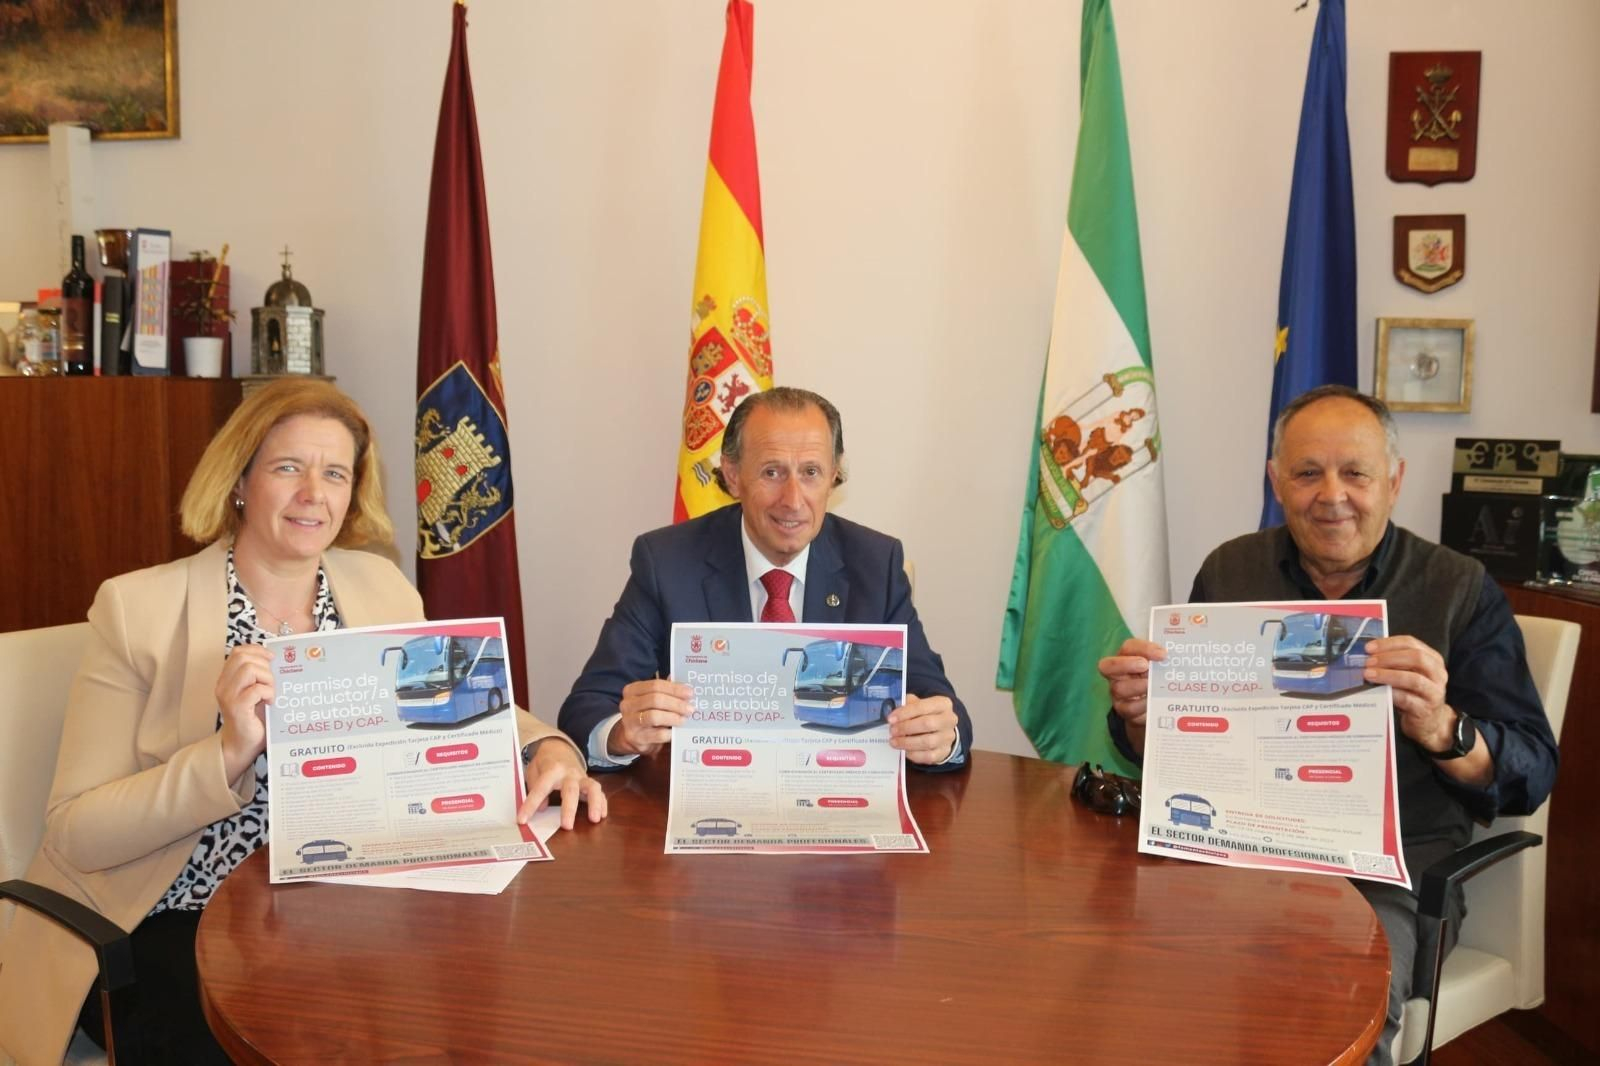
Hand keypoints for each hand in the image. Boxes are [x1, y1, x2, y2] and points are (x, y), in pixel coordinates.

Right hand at [215, 643, 274, 781]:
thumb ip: (261, 677)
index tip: (272, 658)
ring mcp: (229, 696)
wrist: (242, 745)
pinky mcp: (237, 708)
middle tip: (272, 681)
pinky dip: (268, 692)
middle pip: (243, 657)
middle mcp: (224, 685)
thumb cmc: (253, 719)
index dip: (256, 650)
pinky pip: (256, 690)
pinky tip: (270, 702)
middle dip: (264, 665)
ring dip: (267, 678)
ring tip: (271, 692)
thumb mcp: (256, 693)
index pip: (238, 652)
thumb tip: (281, 660)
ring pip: (249, 669)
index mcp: (227, 679)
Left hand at [518, 740, 606, 829]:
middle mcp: (569, 773)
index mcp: (551, 770)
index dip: (531, 804)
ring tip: (595, 819)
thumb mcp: (533, 770)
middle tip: (567, 826)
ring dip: (594, 803)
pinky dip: (602, 803)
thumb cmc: (545, 763)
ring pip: (592, 788)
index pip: (540, 788)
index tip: (522, 820)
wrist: (560, 747)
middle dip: (569, 809)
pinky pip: (599, 792)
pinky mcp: (589, 782)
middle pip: (570, 790)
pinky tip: (602, 815)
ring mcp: (581, 777)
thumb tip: (541, 808)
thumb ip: (534, 788)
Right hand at [607, 679, 693, 757]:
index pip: (655, 685)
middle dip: (676, 703)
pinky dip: (669, 733)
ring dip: (673, 717)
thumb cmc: (647, 713)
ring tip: (684, 719)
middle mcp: (628, 704)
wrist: (634, 736)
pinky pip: (657, 734)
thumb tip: (686, 686)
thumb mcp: (653, 699)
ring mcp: (630, 722)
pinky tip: (676, 731)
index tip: (689, 693)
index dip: (674, 689)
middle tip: (690, 708)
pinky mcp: (635, 738)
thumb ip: (667, 690)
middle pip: (655, 700)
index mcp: (632, 690)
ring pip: (654, 716)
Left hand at [888, 694, 957, 764]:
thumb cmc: (925, 714)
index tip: (890, 719)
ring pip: (927, 742)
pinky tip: (904, 750)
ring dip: (907, 742)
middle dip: (906, 728)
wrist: (940, 730)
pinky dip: (914, 754)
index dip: (904, 713)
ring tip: (894, 741)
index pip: (922, 706)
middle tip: (892, 731)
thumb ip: (907, 705)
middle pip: (927, 724)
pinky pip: (928, 756)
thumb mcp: (918, 704)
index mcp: (943, 704)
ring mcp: (948, 737)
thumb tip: (894, 714)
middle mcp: (949, 720)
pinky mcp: (944, 752)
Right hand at [1097, 638, 1164, 753]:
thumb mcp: (1159, 667)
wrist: (1152, 707)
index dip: (1143, 648)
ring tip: (1151, 687)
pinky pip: (1128, 708)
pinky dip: (1141, 705)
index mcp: (1126, 657)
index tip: (1163, 654)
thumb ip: (1164, 660)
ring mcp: (1117, 692)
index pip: (1128, 647)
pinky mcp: (1123, 710)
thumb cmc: (1156, 679)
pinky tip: (1152, 703)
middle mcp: (1117, 674)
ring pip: (1118, 689)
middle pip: (1107, 665)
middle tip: (1145, 666)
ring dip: (1136, 686)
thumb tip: (1183, 656)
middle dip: (1126, 664)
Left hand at [1362, 636, 1451, 749]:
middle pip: (1416, 658)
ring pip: (1413, 679)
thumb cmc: (1414, 693)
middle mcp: (1437, 674)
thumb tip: (1367, 654)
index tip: (1369, 647)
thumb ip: (1394, 662)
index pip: (1411, 643)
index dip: (1388, 643)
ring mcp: (1433, 692)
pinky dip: (1391, 693)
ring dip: (1387, 675)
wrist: (1429, 721)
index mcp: (1432, 659)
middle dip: (1388, 658)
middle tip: (1368, 662)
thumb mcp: (1408, 673)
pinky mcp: (1425, 709)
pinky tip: (1378, 690)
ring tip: (1369, 675)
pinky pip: (1407, 699)